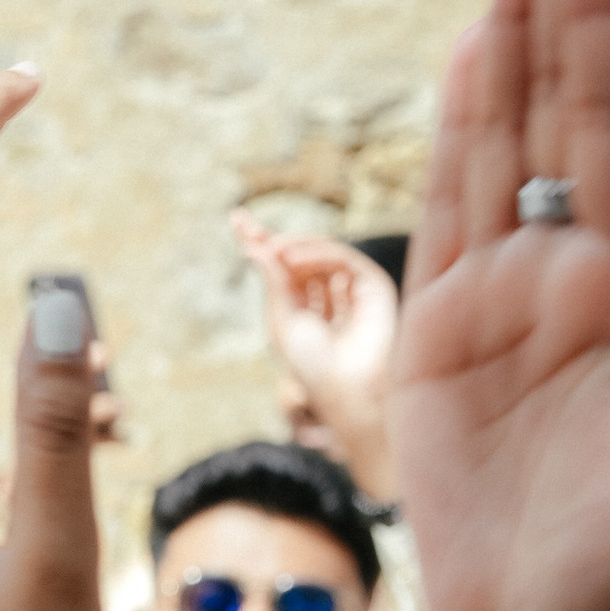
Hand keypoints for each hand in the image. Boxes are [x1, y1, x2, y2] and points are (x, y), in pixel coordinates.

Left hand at [231, 214, 398, 496]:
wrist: (348, 390)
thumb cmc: (315, 367)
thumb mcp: (283, 321)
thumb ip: (274, 282)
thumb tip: (256, 247)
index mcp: (305, 310)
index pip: (282, 270)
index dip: (261, 245)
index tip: (236, 220)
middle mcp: (329, 297)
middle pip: (298, 257)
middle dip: (270, 239)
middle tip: (241, 222)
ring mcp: (352, 290)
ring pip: (319, 254)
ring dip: (292, 246)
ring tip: (270, 248)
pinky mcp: (373, 287)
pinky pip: (343, 258)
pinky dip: (316, 253)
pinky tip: (291, 257)